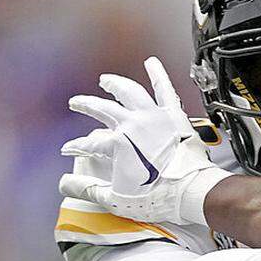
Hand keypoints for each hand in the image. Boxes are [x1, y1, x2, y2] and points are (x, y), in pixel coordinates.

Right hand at [59, 57, 230, 225]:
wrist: (194, 191)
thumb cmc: (161, 197)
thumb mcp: (118, 198)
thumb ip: (89, 189)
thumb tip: (66, 184)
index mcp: (118, 144)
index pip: (88, 143)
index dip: (76, 146)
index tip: (70, 149)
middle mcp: (133, 125)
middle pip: (103, 109)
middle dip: (86, 105)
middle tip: (77, 103)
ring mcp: (154, 118)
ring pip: (130, 92)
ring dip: (115, 84)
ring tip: (107, 80)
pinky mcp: (174, 116)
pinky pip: (165, 90)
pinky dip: (158, 74)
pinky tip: (152, 63)